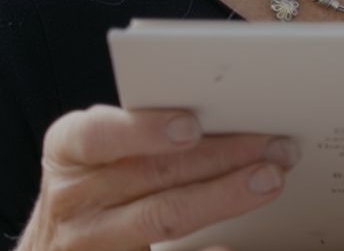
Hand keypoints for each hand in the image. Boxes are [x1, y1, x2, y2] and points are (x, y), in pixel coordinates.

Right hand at [17, 105, 296, 250]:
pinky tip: (235, 245)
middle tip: (273, 147)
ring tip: (269, 180)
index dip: (145, 130)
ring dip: (224, 196)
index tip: (192, 126)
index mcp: (69, 150)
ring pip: (162, 217)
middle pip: (151, 175)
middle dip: (221, 156)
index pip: (98, 135)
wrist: (65, 240)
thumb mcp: (105, 148)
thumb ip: (148, 130)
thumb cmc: (100, 179)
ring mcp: (91, 241)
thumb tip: (232, 112)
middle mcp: (73, 197)